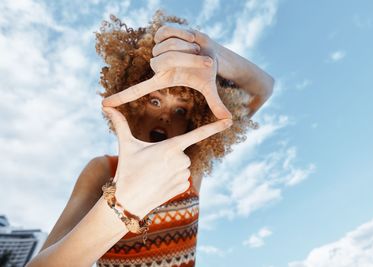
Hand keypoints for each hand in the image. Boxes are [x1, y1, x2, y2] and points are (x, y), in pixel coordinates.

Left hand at [101, 27, 231, 119]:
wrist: (211, 49)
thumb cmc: (207, 71)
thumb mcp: (209, 87)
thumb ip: (216, 104)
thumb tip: (228, 121)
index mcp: (163, 79)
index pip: (139, 90)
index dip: (122, 97)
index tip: (104, 105)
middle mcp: (158, 65)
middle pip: (161, 61)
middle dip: (186, 59)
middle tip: (200, 58)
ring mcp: (157, 48)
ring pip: (165, 46)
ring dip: (187, 47)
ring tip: (195, 48)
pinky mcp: (161, 33)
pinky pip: (168, 32)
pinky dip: (183, 33)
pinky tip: (190, 37)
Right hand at [102, 106, 231, 218]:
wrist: (128, 202)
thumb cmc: (127, 171)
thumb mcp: (125, 146)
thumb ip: (120, 124)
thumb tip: (105, 107)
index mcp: (171, 147)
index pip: (198, 134)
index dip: (215, 127)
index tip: (230, 121)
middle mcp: (181, 160)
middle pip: (181, 151)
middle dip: (168, 155)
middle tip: (151, 165)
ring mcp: (183, 175)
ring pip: (182, 165)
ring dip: (171, 167)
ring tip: (154, 176)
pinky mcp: (184, 187)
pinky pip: (182, 177)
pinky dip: (173, 178)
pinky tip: (159, 184)